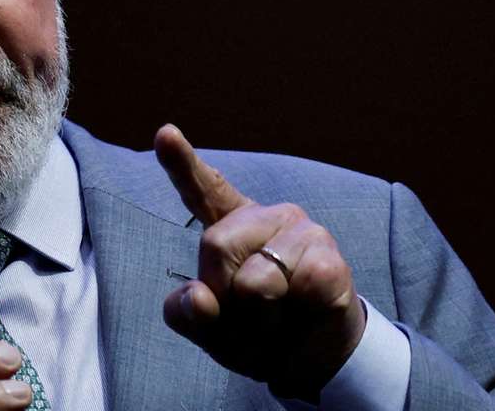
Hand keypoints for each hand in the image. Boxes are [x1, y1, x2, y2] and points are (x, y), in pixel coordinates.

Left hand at [156, 124, 367, 402]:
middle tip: (246, 317)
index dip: (181, 162)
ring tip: (274, 322)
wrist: (310, 360)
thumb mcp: (209, 328)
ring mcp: (300, 232)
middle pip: (216, 245)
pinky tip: (303, 314)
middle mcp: (265, 218)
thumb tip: (199, 298)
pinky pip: (294, 290)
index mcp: (229, 226)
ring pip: (255, 281)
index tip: (164, 134)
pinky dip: (290, 319)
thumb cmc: (255, 334)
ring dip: (257, 321)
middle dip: (223, 295)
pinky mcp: (329, 259)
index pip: (202, 189)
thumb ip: (188, 313)